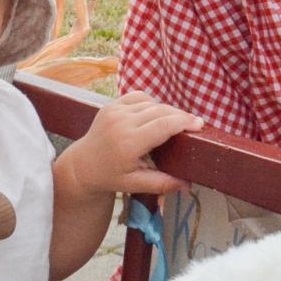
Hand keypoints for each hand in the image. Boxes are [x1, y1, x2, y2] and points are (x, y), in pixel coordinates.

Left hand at [61, 92, 202, 197]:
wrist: (82, 165)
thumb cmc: (110, 177)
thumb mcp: (135, 184)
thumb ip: (162, 184)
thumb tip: (189, 184)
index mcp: (128, 143)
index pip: (163, 125)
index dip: (183, 122)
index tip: (199, 125)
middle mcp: (121, 122)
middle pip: (160, 111)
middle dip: (180, 116)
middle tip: (195, 123)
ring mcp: (114, 110)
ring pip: (151, 102)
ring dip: (167, 110)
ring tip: (177, 122)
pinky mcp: (111, 105)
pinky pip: (138, 97)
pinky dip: (151, 103)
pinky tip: (157, 114)